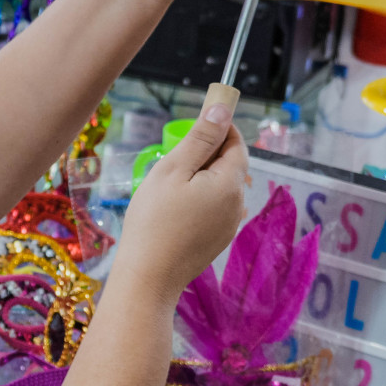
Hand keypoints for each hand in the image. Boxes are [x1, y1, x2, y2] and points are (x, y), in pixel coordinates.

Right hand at [113, 95, 248, 299]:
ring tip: (168, 187)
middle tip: (173, 157)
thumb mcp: (173, 170)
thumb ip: (200, 138)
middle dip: (207, 154)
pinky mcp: (217, 241)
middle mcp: (237, 204)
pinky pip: (213, 209)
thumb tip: (222, 109)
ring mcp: (229, 225)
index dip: (221, 127)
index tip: (199, 120)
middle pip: (230, 165)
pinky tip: (173, 209)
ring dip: (201, 177)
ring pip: (220, 188)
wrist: (148, 277)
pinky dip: (199, 199)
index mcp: (230, 183)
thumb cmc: (154, 220)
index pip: (236, 143)